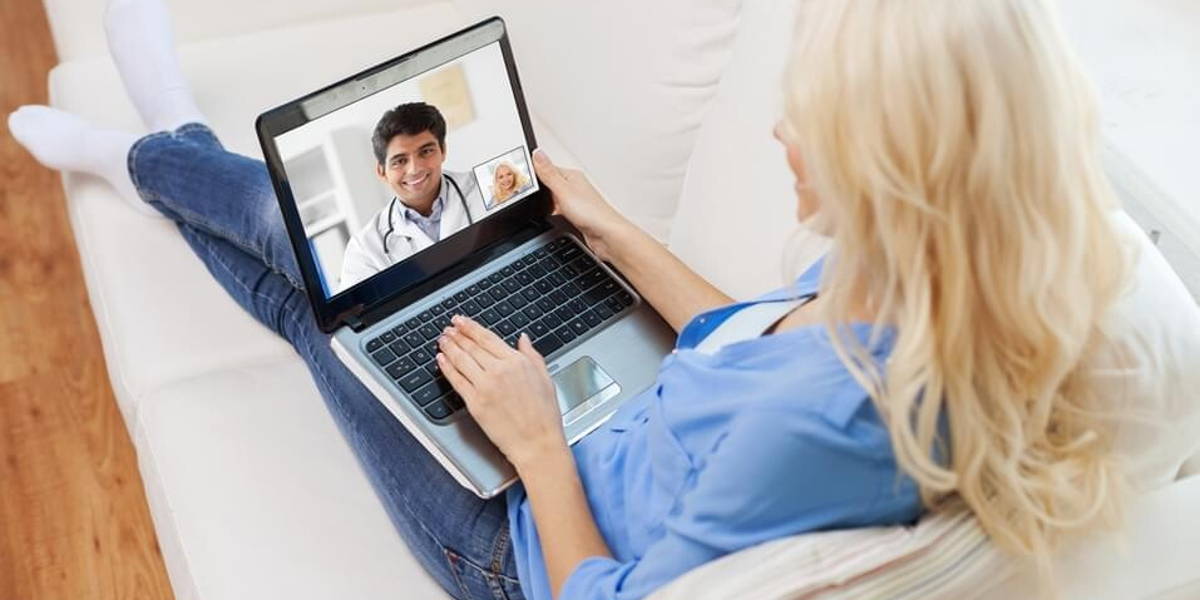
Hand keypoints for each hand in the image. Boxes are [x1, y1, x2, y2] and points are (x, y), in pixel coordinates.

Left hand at [436, 315, 567, 470]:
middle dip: (457, 335)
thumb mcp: (545, 378)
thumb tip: (523, 339)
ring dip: (449, 347)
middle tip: (448, 328)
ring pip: (461, 360)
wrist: (537, 443)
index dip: (471, 327)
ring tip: (442, 339)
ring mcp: (485, 386)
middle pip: (471, 347)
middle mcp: (500, 371)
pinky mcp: (475, 403)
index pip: (487, 338)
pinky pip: (456, 380)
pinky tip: (441, 360)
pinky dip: (446, 367)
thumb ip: (532, 355)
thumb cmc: (545, 416)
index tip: (461, 321)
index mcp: (517, 362)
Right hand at [533, 149, 629, 262]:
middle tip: (526, 193)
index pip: (547, 167)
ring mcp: (574, 201)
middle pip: (549, 183)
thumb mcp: (563, 190)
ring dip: (545, 201)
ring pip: (553, 197)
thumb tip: (537, 153)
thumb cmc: (592, 213)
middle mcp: (574, 186)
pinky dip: (552, 212)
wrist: (606, 235)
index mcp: (571, 176)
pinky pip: (558, 209)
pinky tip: (549, 216)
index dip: (533, 172)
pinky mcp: (575, 214)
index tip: (520, 177)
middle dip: (538, 188)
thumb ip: (548, 173)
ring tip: (537, 205)